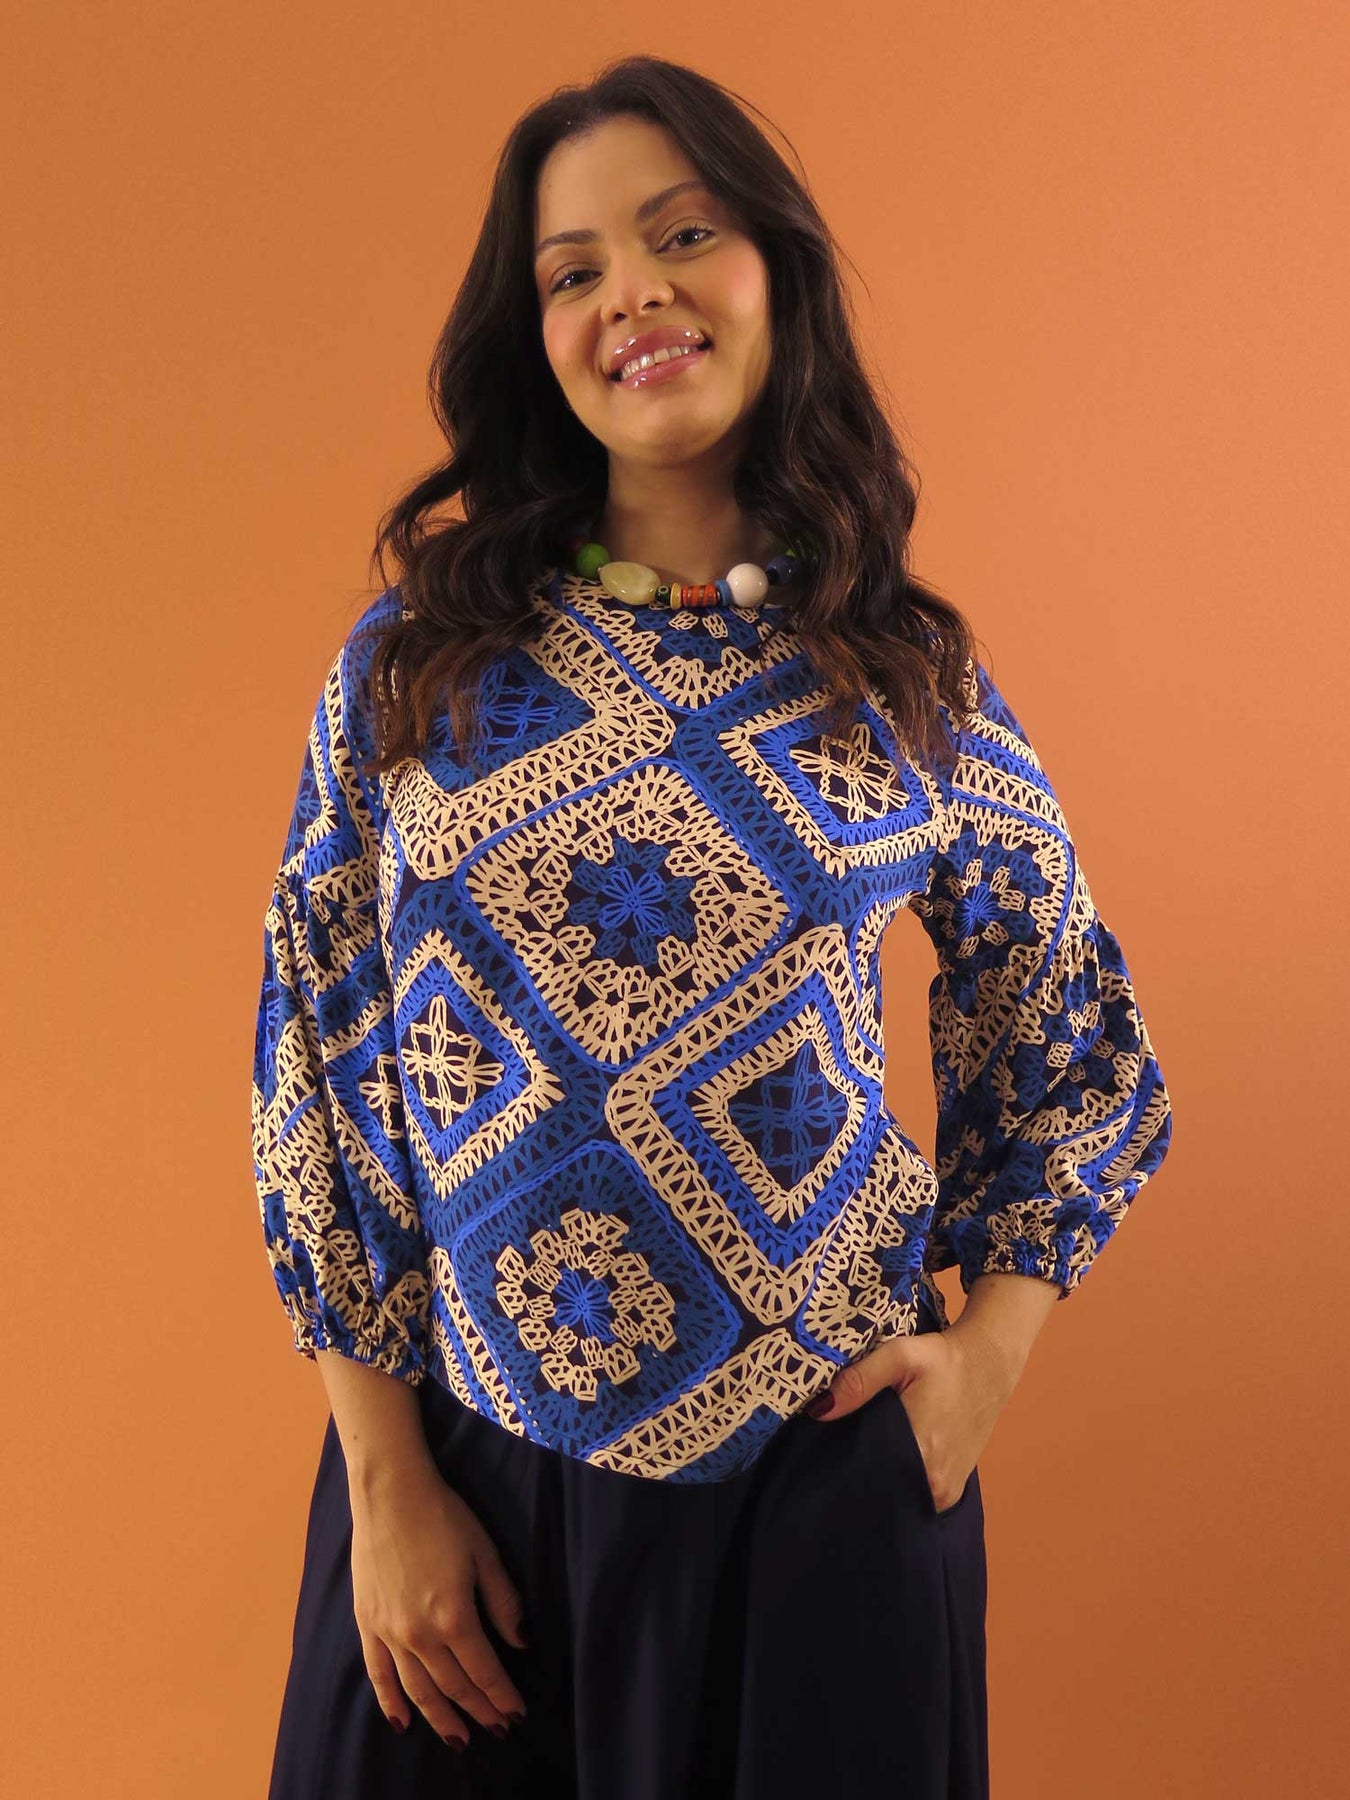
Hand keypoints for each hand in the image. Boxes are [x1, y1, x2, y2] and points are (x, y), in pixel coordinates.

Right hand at [350, 1458, 529, 1748]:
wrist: (390, 1494)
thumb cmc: (444, 1517)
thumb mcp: (486, 1554)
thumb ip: (504, 1602)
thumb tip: (520, 1642)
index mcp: (455, 1617)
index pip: (484, 1672)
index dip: (502, 1696)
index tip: (517, 1713)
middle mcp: (420, 1634)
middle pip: (454, 1686)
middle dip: (479, 1711)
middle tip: (498, 1729)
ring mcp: (390, 1632)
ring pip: (418, 1690)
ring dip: (441, 1718)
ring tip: (459, 1740)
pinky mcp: (368, 1624)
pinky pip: (379, 1674)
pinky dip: (390, 1702)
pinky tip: (402, 1723)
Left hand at [805, 1318, 1019, 1512]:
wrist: (989, 1364)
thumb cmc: (944, 1359)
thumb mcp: (900, 1356)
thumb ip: (859, 1381)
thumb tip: (820, 1410)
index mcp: (921, 1455)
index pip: (866, 1481)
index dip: (841, 1470)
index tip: (823, 1459)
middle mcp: (935, 1485)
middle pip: (880, 1493)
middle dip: (857, 1477)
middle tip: (836, 1456)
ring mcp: (946, 1493)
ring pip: (898, 1497)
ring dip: (879, 1481)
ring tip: (862, 1456)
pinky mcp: (952, 1490)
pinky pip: (914, 1495)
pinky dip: (899, 1482)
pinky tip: (887, 1460)